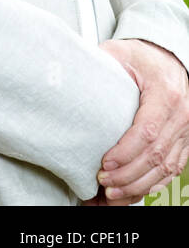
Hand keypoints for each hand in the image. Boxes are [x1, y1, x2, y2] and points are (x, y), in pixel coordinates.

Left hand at [94, 39, 188, 204]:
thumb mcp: (121, 52)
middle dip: (127, 175)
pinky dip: (150, 186)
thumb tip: (69, 70)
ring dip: (137, 186)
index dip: (126, 153)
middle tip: (102, 183)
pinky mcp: (183, 142)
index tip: (105, 163)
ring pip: (165, 169)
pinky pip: (171, 171)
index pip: (148, 132)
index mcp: (165, 94)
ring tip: (112, 194)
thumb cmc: (144, 57)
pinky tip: (131, 192)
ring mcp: (184, 131)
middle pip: (156, 156)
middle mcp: (180, 116)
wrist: (167, 58)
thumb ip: (101, 62)